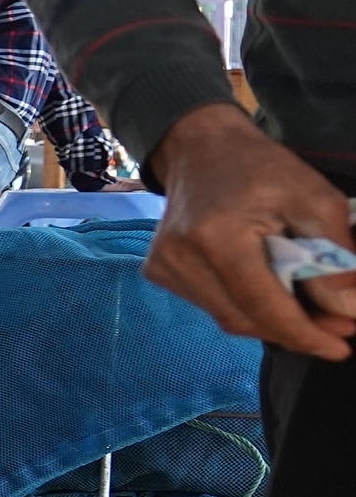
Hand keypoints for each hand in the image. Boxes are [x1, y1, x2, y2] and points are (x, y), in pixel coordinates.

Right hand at [145, 103, 355, 359]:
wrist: (200, 147)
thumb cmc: (261, 167)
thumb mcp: (314, 200)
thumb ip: (333, 258)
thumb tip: (348, 312)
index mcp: (215, 237)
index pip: (262, 305)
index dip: (304, 334)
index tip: (342, 349)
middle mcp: (179, 259)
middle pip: (244, 319)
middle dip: (294, 331)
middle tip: (337, 328)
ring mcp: (164, 267)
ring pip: (229, 318)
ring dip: (272, 321)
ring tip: (308, 309)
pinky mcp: (159, 272)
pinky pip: (213, 306)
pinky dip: (247, 307)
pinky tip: (268, 290)